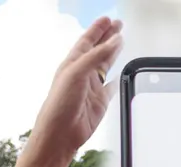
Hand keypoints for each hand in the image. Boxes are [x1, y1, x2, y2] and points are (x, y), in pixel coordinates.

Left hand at [28, 17, 122, 162]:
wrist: (60, 135)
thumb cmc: (59, 106)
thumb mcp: (76, 74)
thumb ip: (96, 56)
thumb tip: (115, 40)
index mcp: (72, 64)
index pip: (87, 41)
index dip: (97, 29)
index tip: (107, 19)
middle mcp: (82, 74)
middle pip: (98, 50)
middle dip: (108, 37)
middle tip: (118, 25)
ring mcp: (91, 88)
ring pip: (105, 66)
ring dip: (113, 54)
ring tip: (121, 41)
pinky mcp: (100, 102)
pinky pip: (111, 88)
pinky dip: (116, 80)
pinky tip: (120, 75)